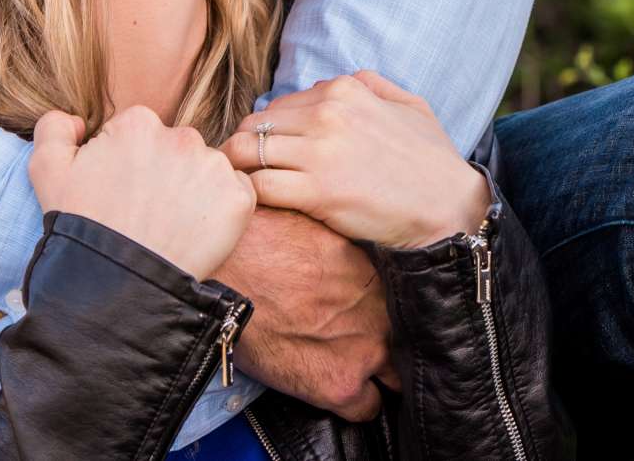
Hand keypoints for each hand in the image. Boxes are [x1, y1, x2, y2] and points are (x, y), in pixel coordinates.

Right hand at [28, 106, 255, 278]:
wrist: (116, 287)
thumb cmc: (81, 229)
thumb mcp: (47, 171)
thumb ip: (54, 128)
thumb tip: (79, 120)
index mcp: (139, 123)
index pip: (139, 134)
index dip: (127, 164)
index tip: (120, 192)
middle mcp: (182, 136)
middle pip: (175, 148)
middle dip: (162, 173)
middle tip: (145, 212)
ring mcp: (214, 167)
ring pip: (205, 169)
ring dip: (192, 190)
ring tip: (168, 225)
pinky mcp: (238, 199)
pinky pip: (235, 193)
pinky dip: (220, 209)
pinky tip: (195, 231)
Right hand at [214, 205, 396, 421]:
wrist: (228, 270)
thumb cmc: (262, 240)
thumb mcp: (318, 224)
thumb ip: (344, 246)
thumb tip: (340, 249)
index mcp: (378, 272)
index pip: (405, 303)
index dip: (387, 311)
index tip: (372, 313)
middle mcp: (382, 311)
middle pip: (404, 341)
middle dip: (387, 342)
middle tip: (359, 339)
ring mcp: (365, 349)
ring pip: (393, 378)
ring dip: (375, 374)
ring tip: (345, 363)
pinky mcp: (338, 383)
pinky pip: (365, 409)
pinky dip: (354, 403)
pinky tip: (334, 385)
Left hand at [224, 72, 490, 248]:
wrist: (449, 207)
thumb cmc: (432, 160)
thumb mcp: (410, 105)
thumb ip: (374, 84)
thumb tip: (343, 81)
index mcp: (345, 89)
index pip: (279, 104)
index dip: (269, 130)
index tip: (270, 153)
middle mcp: (327, 113)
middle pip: (254, 124)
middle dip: (244, 146)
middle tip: (246, 171)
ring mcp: (320, 152)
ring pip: (245, 150)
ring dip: (238, 170)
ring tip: (243, 189)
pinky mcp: (317, 191)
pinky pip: (259, 186)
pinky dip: (249, 195)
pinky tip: (257, 206)